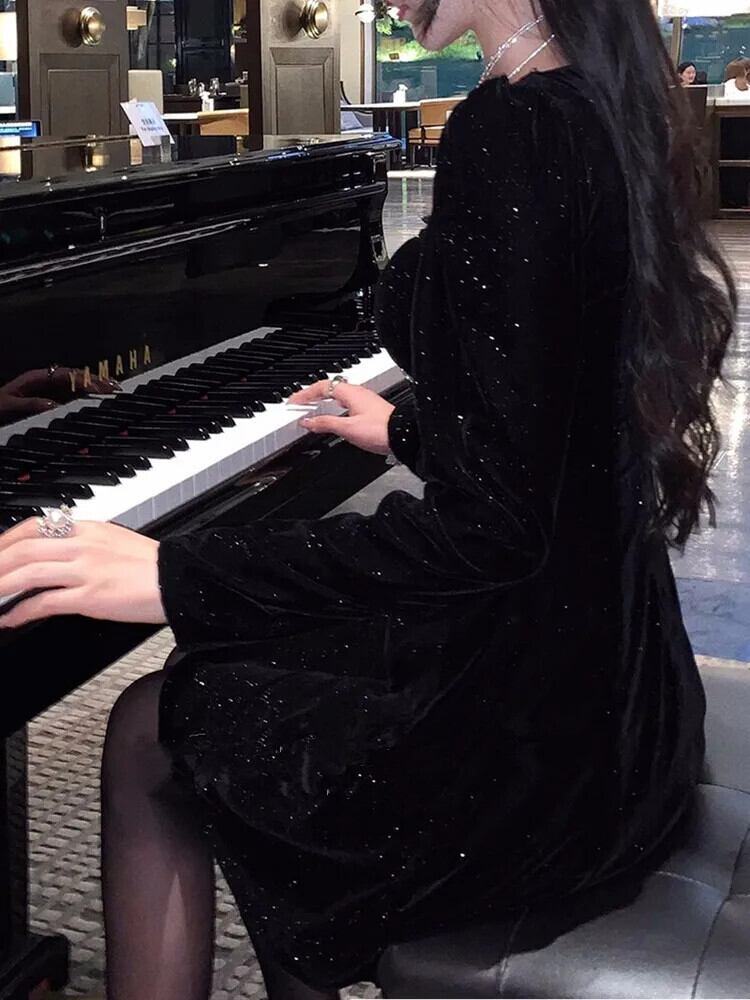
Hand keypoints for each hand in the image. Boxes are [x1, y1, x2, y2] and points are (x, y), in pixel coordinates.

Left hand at [0, 367, 119, 423]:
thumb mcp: (7, 407)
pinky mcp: (51, 400)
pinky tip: (99, 398)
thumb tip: (53, 406)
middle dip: (95, 380)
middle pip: (75, 378)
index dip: (82, 380)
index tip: (97, 387)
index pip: (64, 376)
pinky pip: (72, 395)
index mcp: (35, 379)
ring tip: (114, 389)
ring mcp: (49, 390)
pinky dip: (88, 395)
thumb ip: (30, 405)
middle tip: (115, 386)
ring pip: (76, 385)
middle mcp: (45, 382)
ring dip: (95, 386)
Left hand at [0, 519, 165, 628]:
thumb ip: (86, 543)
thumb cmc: (154, 565)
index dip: (6, 540)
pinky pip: (45, 602)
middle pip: (23, 549)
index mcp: (88, 528)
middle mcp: (83, 545)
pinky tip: (10, 619)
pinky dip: (21, 612)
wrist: (180, 579)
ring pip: (28, 573)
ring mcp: (85, 570)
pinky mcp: (90, 596)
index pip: (34, 527)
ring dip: (0, 586)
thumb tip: (61, 552)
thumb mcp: (115, 541)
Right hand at [290, 380, 394, 454]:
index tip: (293, 401)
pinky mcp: (369, 410)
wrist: (404, 436)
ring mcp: (364, 400)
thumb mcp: (347, 428)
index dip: (304, 394)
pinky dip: (334, 407)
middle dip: (312, 395)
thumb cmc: (380, 430)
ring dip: (323, 400)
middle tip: (300, 402)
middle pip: (329, 388)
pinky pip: (346, 403)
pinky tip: (334, 416)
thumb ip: (325, 424)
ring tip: (313, 408)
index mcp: (349, 393)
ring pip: (338, 395)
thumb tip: (308, 422)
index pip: (321, 387)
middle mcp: (357, 393)